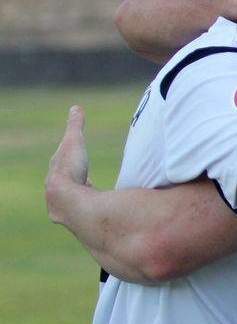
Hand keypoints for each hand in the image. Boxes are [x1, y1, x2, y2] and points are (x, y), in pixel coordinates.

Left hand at [45, 106, 90, 223]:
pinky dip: (87, 204)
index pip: (59, 163)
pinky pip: (79, 209)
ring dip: (79, 191)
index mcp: (56, 172)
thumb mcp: (75, 142)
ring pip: (70, 196)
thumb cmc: (70, 170)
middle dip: (72, 176)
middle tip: (82, 173)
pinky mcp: (72, 216)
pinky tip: (95, 204)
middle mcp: (55, 189)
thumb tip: (76, 107)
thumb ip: (75, 126)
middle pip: (63, 180)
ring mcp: (62, 204)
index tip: (72, 155)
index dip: (66, 158)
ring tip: (90, 189)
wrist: (67, 200)